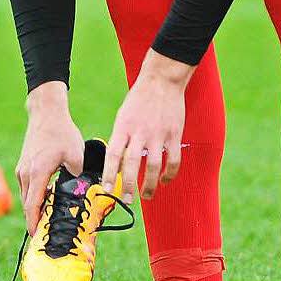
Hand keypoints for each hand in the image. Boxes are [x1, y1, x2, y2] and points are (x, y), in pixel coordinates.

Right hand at [15, 81, 83, 233]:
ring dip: (35, 207)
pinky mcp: (23, 164)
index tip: (38, 237)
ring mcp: (22, 168)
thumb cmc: (61, 132)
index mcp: (37, 173)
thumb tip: (79, 190)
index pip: (33, 205)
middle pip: (28, 204)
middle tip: (46, 233)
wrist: (46, 113)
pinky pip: (27, 186)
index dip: (35, 223)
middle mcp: (25, 173)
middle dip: (35, 219)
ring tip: (47, 218)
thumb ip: (77, 176)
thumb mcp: (76, 154)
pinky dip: (34, 195)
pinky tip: (47, 197)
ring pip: (27, 195)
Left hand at [102, 50, 192, 204]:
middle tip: (127, 200)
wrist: (161, 80)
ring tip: (146, 195)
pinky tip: (166, 180)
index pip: (113, 155)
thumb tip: (117, 162)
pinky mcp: (174, 134)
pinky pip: (173, 160)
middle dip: (129, 186)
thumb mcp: (124, 115)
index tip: (106, 189)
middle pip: (132, 165)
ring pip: (153, 166)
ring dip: (150, 185)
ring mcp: (158, 134)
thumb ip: (121, 137)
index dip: (109, 175)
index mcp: (123, 127)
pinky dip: (170, 174)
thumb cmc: (139, 98)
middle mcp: (139, 132)